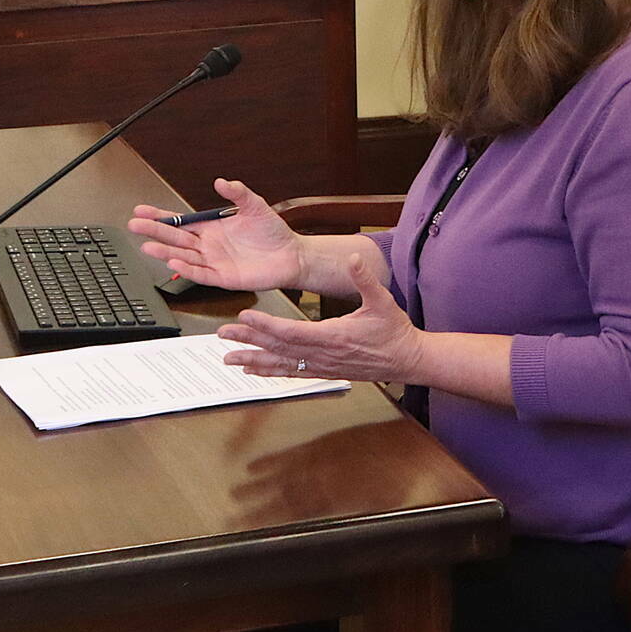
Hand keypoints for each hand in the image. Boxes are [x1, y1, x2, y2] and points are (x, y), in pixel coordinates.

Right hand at [128, 178, 302, 291]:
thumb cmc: (273, 233)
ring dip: (165, 252)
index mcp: (212, 228)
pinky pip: (201, 273)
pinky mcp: (223, 277)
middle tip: (135, 225)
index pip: (180, 222)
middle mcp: (208, 245)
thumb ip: (239, 193)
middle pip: (176, 239)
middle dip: (155, 232)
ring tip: (147, 247)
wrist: (291, 255)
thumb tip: (222, 181)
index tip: (141, 210)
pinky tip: (174, 262)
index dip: (161, 216)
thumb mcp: (255, 206)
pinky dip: (187, 269)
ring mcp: (214, 262)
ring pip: (183, 257)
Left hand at [218, 252, 424, 382]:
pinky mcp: (324, 372)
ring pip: (281, 364)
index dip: (266, 326)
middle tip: (223, 335)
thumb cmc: (394, 331)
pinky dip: (270, 372)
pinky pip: (292, 373)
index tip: (245, 317)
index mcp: (333, 336)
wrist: (407, 359)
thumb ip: (365, 279)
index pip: (292, 332)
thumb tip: (353, 258)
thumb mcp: (382, 300)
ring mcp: (322, 366)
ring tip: (229, 358)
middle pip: (278, 348)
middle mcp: (323, 355)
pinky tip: (253, 371)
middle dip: (249, 342)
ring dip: (253, 361)